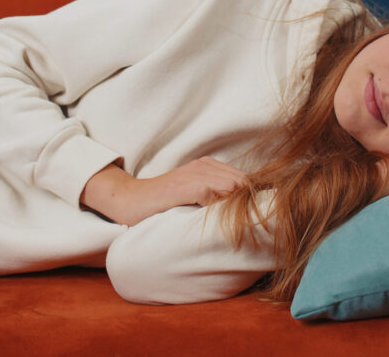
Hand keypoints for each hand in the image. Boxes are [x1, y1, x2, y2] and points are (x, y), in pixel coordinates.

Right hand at [81, 157, 247, 226]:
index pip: (246, 178)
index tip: (259, 211)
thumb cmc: (163, 203)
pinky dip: (220, 207)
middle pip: (244, 182)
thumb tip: (247, 208)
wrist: (129, 200)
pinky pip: (213, 194)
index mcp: (209, 166)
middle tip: (253, 222)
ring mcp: (194, 174)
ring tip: (239, 224)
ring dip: (238, 205)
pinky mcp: (185, 186)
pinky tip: (220, 221)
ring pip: (233, 186)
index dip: (255, 195)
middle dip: (251, 201)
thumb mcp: (194, 195)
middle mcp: (204, 165)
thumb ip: (217, 196)